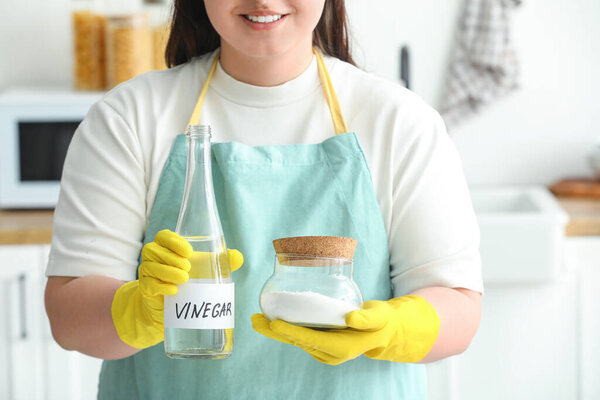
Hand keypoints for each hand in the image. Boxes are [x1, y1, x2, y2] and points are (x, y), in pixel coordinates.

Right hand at [111, 230, 242, 348]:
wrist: (170, 304)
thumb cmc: (189, 278)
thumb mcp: (205, 267)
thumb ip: (222, 261)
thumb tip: (238, 257)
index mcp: (166, 246)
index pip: (163, 236)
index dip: (173, 241)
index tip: (189, 252)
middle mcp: (153, 256)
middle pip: (154, 250)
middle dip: (171, 258)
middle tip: (188, 268)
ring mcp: (147, 272)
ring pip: (150, 267)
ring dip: (167, 272)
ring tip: (184, 279)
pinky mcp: (145, 289)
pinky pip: (148, 284)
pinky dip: (161, 287)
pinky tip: (174, 291)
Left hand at [252, 295, 439, 364]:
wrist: (384, 331)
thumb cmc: (381, 321)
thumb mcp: (379, 316)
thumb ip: (367, 316)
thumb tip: (352, 317)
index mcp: (341, 348)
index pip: (311, 339)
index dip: (291, 331)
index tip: (275, 323)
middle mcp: (330, 353)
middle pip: (297, 341)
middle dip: (275, 331)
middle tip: (256, 320)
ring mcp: (324, 351)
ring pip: (295, 340)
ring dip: (275, 331)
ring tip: (258, 319)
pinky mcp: (321, 344)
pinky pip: (300, 337)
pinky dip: (286, 329)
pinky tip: (274, 319)